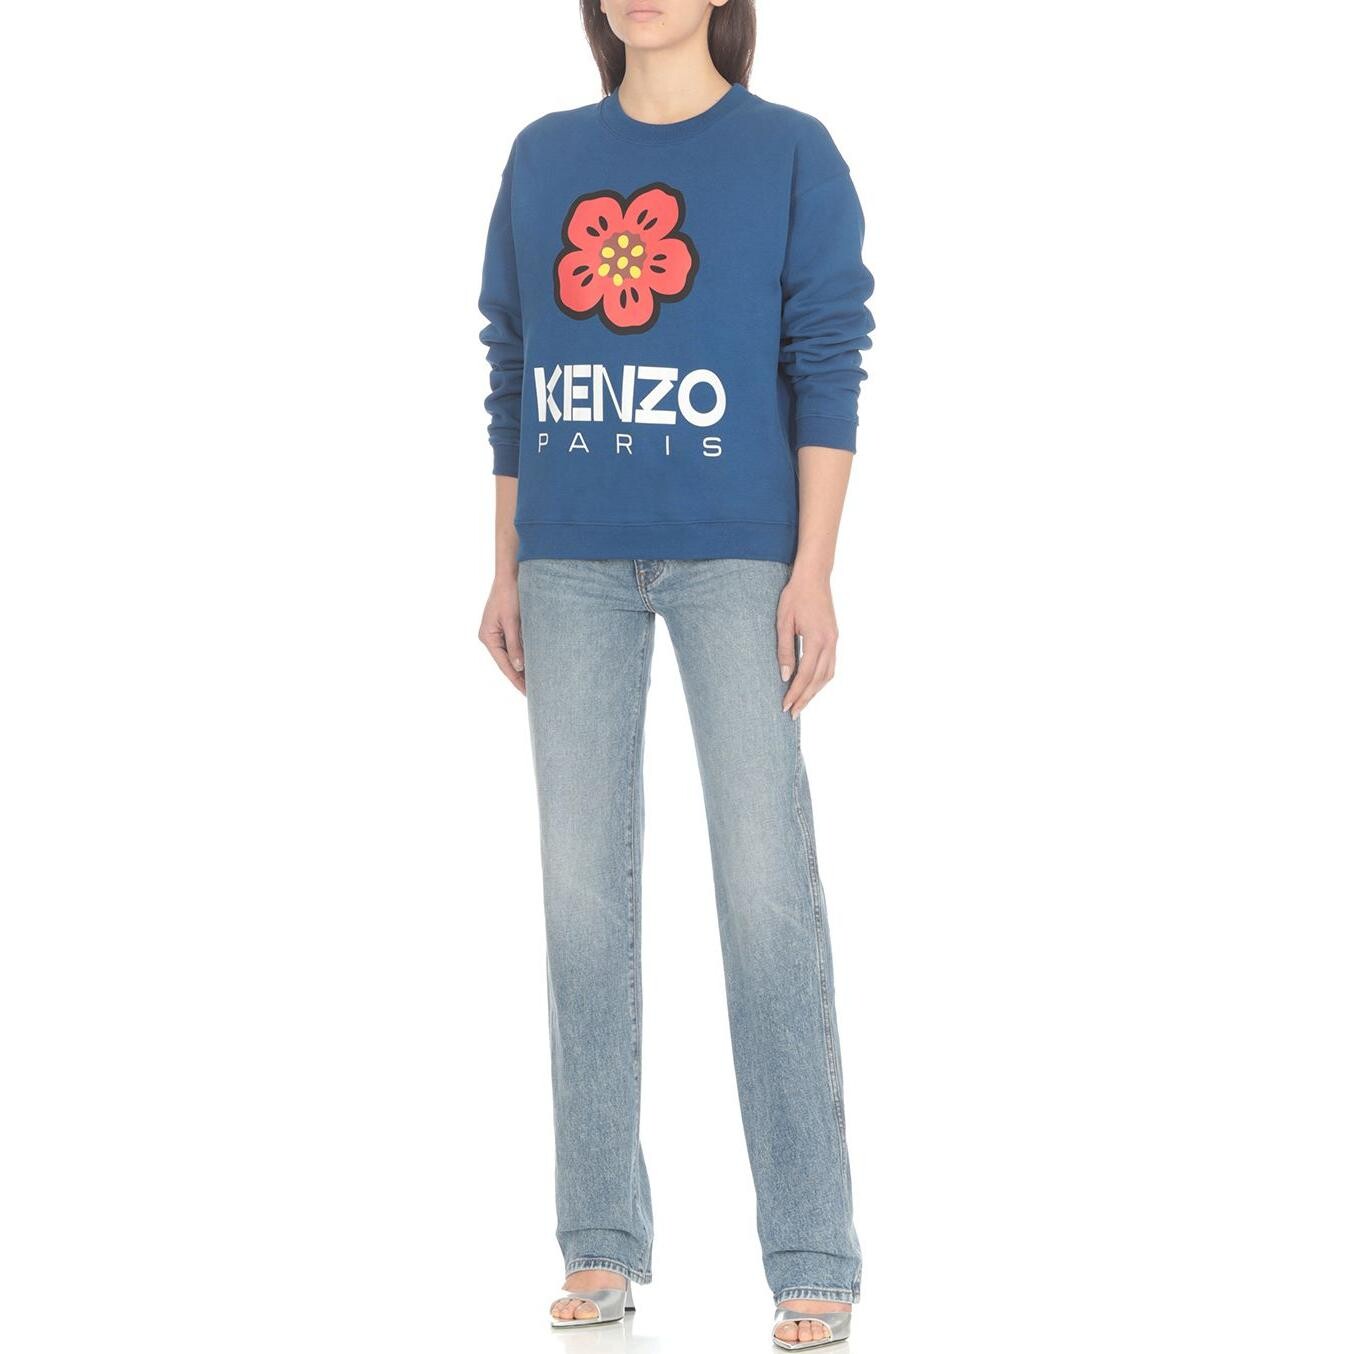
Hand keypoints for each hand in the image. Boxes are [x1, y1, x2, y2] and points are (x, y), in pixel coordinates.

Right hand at [479, 573, 525, 693]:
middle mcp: (491, 636)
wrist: (511, 573)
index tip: (527, 692)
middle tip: (535, 692)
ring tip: (536, 682)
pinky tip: (534, 663)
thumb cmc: (509, 594)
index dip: (516, 679)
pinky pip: (516, 645)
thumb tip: (519, 667)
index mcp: (488, 636)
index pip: (504, 664)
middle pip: (507, 662)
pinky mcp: (507, 626)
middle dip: (520, 676)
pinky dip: (524, 655)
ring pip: (512, 655)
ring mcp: (498, 632)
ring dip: (523, 667)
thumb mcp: (513, 621)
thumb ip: (516, 644)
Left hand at [777, 569, 837, 717]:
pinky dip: (821, 679)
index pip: (805, 674)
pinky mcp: (834, 637)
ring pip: (828, 675)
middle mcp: (830, 642)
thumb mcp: (783, 622)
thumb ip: (785, 650)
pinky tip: (811, 686)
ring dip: (815, 691)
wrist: (814, 577)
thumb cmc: (795, 596)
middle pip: (818, 679)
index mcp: (817, 639)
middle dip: (805, 698)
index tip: (785, 706)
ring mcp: (834, 640)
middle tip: (793, 714)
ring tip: (801, 704)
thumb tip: (785, 676)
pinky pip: (830, 665)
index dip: (795, 693)